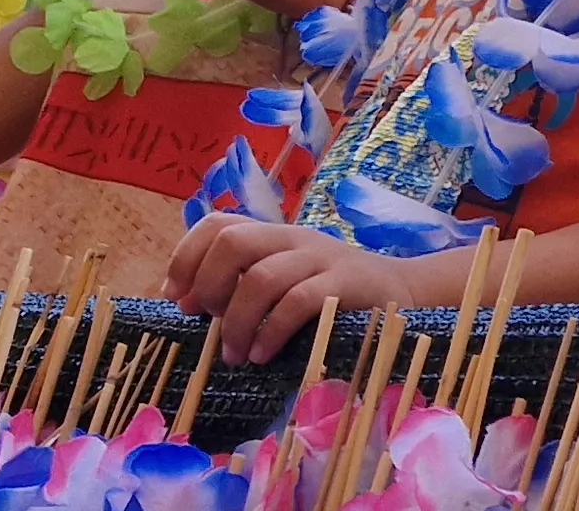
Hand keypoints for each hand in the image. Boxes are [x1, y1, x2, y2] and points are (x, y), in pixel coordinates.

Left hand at [169, 216, 415, 361]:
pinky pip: (298, 302)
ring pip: (262, 277)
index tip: (176, 297)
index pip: (216, 223)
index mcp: (272, 234)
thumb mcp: (285, 280)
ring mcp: (320, 258)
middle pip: (232, 240)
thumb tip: (187, 302)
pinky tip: (263, 354)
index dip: (186, 256)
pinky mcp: (345, 284)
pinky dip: (271, 331)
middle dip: (209, 286)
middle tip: (212, 321)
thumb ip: (243, 284)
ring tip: (235, 354)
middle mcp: (292, 238)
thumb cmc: (332, 296)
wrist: (401, 293)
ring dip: (237, 322)